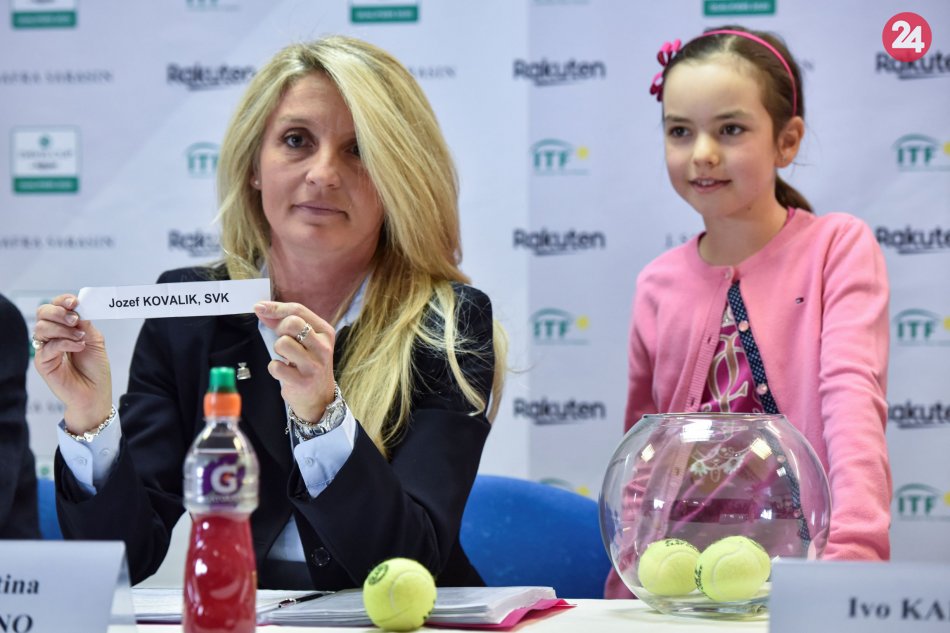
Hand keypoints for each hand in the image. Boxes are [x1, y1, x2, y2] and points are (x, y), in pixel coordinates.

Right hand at [33, 294, 112, 433]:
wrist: (95, 393)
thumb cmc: (95, 369)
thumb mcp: (95, 340)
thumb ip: (86, 323)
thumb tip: (78, 307)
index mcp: (64, 328)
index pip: (55, 307)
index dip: (62, 301)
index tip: (74, 302)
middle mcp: (52, 336)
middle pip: (42, 313)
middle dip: (59, 312)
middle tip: (75, 320)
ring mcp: (45, 349)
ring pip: (42, 327)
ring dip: (64, 329)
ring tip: (81, 338)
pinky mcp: (43, 363)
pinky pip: (48, 346)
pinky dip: (65, 343)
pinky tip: (78, 346)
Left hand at [254, 301, 335, 422]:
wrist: (320, 398)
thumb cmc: (309, 364)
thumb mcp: (305, 341)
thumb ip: (283, 323)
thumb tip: (261, 308)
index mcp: (325, 332)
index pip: (299, 311)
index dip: (275, 307)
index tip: (259, 307)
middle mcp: (323, 347)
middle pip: (292, 323)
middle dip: (279, 328)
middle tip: (282, 339)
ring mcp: (313, 365)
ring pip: (283, 343)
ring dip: (277, 349)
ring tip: (285, 357)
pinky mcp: (302, 381)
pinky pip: (276, 366)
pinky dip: (274, 368)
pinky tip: (284, 371)